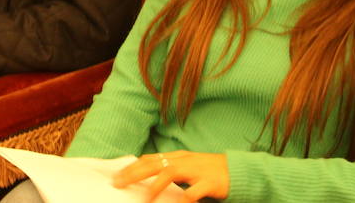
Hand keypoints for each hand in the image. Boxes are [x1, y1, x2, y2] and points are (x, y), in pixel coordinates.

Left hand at [113, 151, 228, 201]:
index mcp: (177, 157)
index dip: (132, 167)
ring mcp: (197, 171)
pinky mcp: (210, 182)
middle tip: (119, 183)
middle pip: (154, 164)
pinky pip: (195, 191)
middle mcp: (184, 161)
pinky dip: (186, 197)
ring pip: (171, 173)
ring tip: (143, 197)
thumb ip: (170, 171)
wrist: (238, 171)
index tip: (116, 176)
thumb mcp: (187, 168)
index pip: (149, 159)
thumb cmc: (209, 172)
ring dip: (155, 186)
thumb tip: (148, 178)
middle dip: (134, 173)